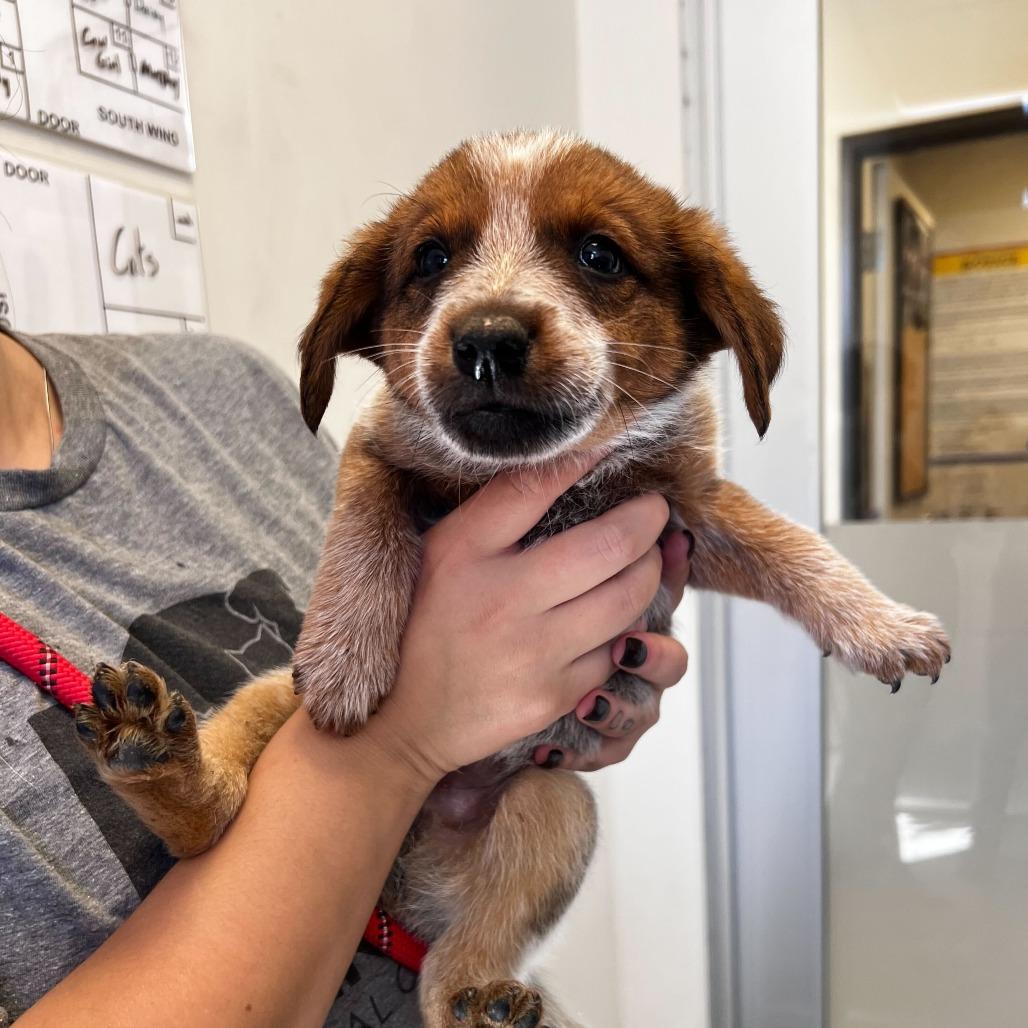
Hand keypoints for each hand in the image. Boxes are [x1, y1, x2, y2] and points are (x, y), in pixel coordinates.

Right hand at [363, 453, 671, 784]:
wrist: (405, 720)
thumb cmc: (425, 622)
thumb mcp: (443, 552)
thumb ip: (496, 510)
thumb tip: (564, 465)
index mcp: (465, 554)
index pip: (533, 488)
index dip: (583, 461)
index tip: (610, 449)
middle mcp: (502, 601)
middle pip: (609, 546)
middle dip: (648, 521)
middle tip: (654, 511)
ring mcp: (533, 653)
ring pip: (627, 599)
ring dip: (649, 571)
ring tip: (645, 557)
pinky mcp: (553, 696)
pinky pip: (615, 650)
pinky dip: (626, 626)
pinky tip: (618, 613)